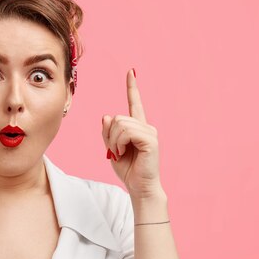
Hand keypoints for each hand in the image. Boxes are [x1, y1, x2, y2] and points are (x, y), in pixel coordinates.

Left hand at [101, 68, 162, 198]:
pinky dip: (119, 143)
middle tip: (116, 151)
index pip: (135, 103)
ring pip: (120, 124)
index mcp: (137, 127)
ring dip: (114, 141)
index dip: (132, 87)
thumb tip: (107, 116)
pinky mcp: (151, 140)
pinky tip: (124, 152)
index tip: (131, 71)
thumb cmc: (128, 170)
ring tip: (121, 153)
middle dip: (110, 136)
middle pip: (118, 118)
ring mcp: (150, 132)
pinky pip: (126, 132)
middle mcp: (146, 126)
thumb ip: (108, 132)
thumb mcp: (112, 148)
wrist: (139, 187)